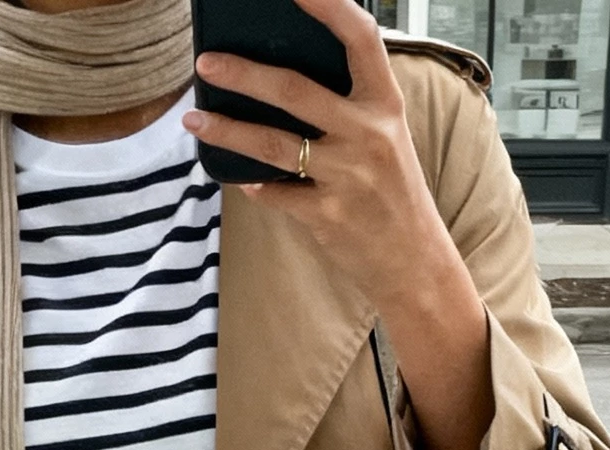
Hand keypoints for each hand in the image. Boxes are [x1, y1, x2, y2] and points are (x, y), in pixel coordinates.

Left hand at [184, 0, 492, 449]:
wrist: (414, 263)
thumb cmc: (391, 192)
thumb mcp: (384, 138)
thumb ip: (346, 105)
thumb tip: (280, 79)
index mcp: (386, 104)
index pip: (359, 37)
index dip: (327, 5)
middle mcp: (369, 135)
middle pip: (295, 90)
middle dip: (243, 73)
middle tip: (207, 61)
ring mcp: (347, 177)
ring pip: (273, 145)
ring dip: (227, 128)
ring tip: (195, 116)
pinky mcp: (327, 216)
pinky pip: (274, 192)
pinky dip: (252, 183)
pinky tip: (235, 174)